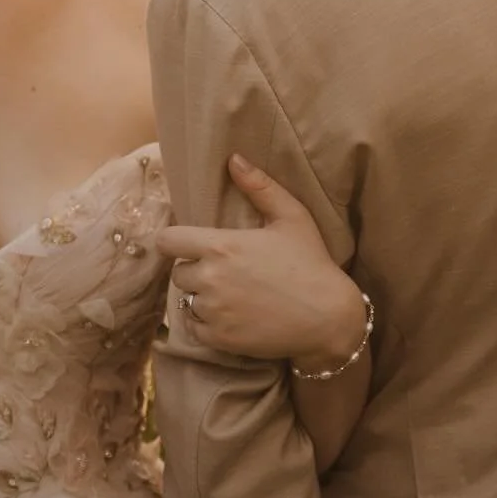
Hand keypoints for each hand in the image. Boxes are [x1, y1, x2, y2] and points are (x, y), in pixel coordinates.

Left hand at [155, 156, 366, 369]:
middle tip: (223, 273)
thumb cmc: (311, 263)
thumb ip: (260, 187)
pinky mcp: (219, 339)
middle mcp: (210, 278)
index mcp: (221, 246)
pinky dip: (207, 324)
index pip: (166, 241)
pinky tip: (231, 316)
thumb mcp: (292, 217)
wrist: (330, 318)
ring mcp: (213, 311)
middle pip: (178, 273)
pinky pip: (195, 329)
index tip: (186, 245)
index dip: (173, 242)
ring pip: (186, 301)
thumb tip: (234, 159)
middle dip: (195, 271)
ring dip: (202, 298)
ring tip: (231, 296)